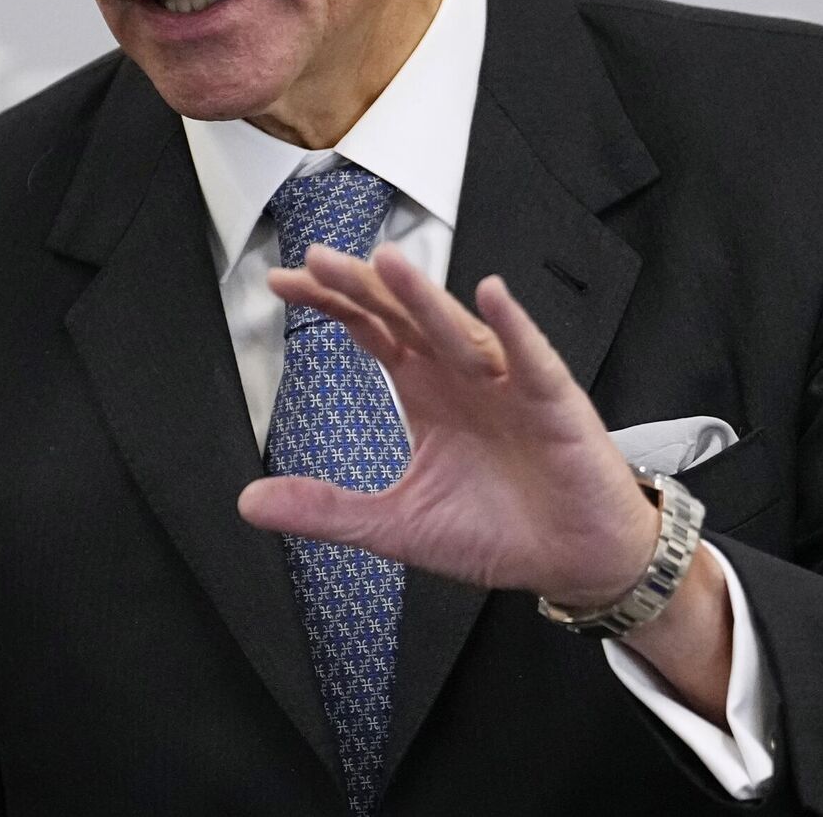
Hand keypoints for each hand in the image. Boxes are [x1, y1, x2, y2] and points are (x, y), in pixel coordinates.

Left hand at [237, 241, 658, 608]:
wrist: (574, 561)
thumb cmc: (498, 531)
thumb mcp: (398, 524)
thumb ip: (327, 510)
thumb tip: (248, 503)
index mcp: (424, 389)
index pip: (370, 329)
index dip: (330, 303)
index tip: (281, 284)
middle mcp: (461, 374)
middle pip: (404, 316)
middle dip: (362, 286)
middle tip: (317, 260)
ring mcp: (507, 383)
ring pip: (458, 329)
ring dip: (424, 297)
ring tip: (388, 264)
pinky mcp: (554, 404)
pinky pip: (531, 359)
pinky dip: (513, 327)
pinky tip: (491, 296)